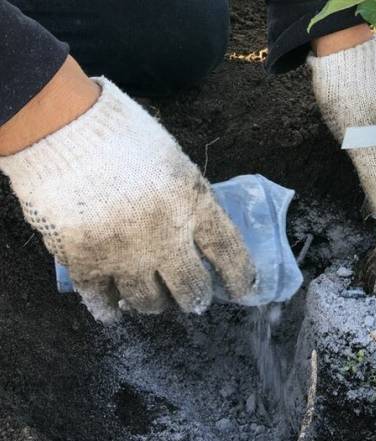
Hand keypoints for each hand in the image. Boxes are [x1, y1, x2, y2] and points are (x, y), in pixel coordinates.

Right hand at [0, 78, 254, 322]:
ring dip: (155, 303)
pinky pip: (101, 301)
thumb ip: (188, 198)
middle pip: (191, 289)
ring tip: (154, 301)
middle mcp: (166, 237)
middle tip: (194, 299)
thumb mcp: (175, 162)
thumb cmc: (125, 134)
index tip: (245, 290)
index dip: (240, 278)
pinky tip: (113, 309)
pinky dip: (109, 308)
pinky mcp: (85, 263)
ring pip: (149, 302)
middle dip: (196, 298)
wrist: (65, 131)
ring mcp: (125, 255)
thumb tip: (195, 229)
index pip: (229, 253)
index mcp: (195, 204)